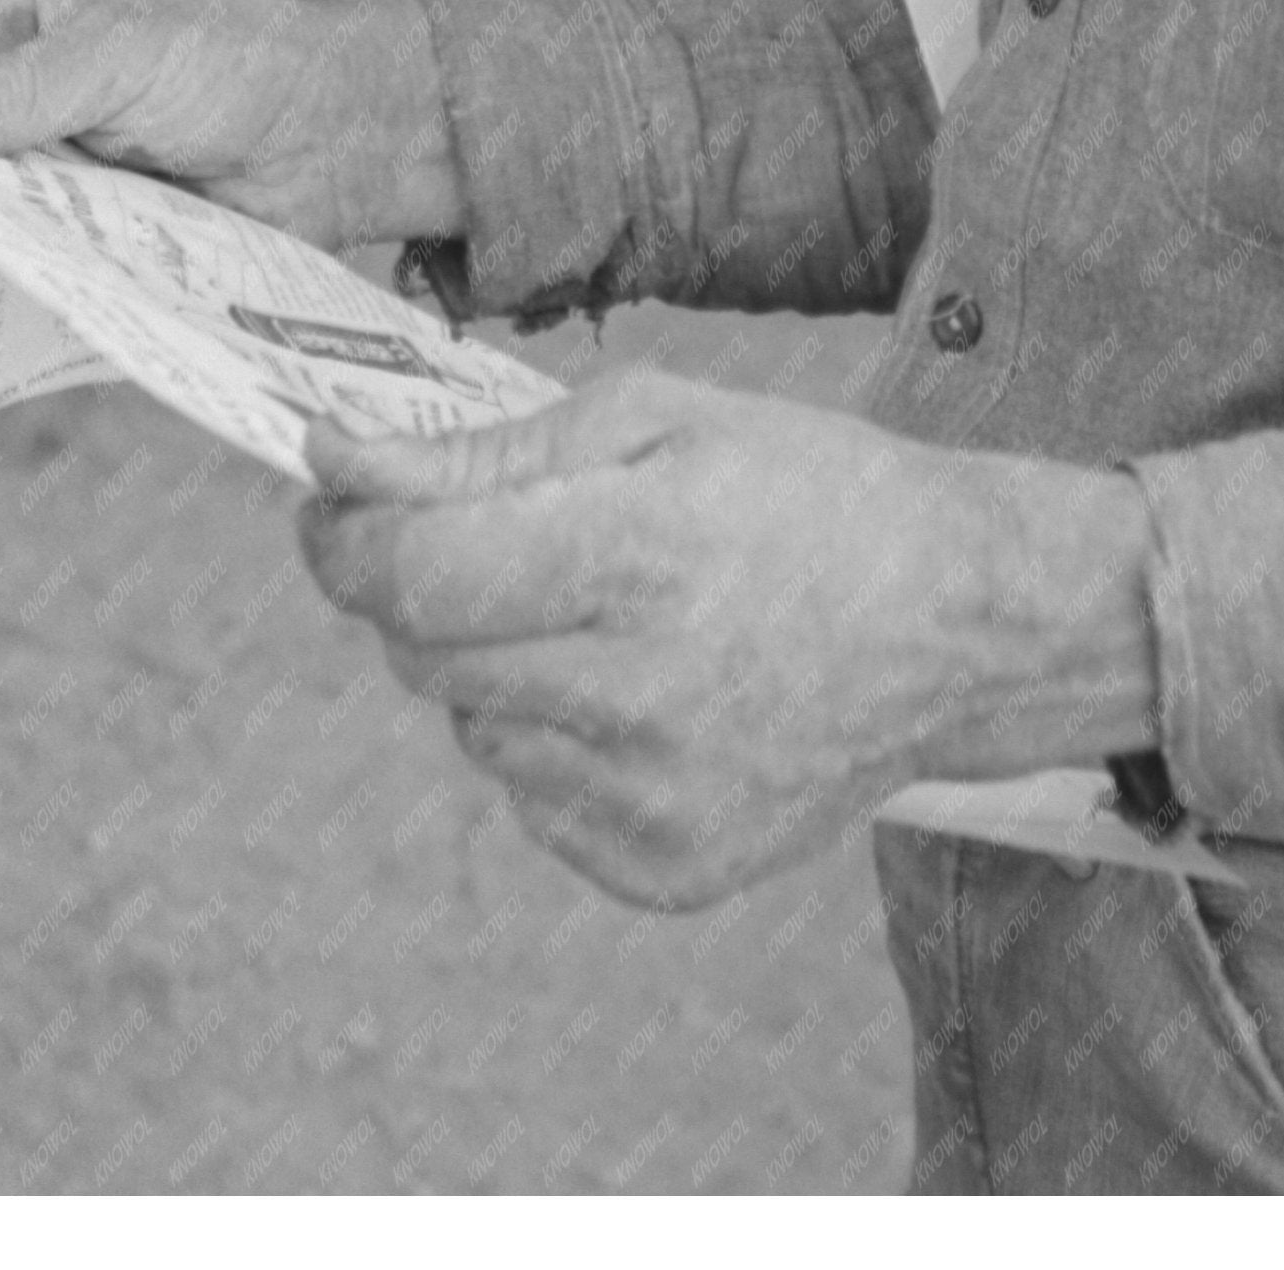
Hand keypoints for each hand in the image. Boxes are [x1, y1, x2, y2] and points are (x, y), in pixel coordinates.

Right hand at [0, 0, 463, 247]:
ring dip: (6, 250)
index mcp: (31, 39)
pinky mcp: (114, 240)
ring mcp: (76, 180)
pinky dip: (55, 286)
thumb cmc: (239, 62)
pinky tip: (40, 310)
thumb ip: (22, 84)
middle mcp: (42, 112)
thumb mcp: (121, 56)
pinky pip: (64, 271)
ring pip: (9, 225)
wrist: (345, 132)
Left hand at [298, 365, 1159, 908]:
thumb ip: (487, 453)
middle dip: (421, 588)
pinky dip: (555, 740)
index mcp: (643, 555)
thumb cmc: (804, 491)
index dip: (345, 534)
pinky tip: (642, 690)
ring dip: (495, 666)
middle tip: (480, 539)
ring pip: (474, 730)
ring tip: (604, 615)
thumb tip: (335, 464)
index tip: (328, 493)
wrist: (955, 624)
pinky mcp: (666, 869)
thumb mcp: (661, 416)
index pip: (416, 574)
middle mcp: (643, 695)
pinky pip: (535, 800)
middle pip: (427, 658)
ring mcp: (654, 800)